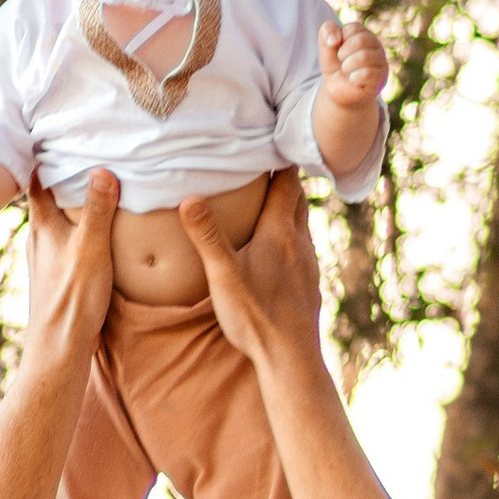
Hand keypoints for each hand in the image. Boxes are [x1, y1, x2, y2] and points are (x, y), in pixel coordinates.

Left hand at [24, 172, 117, 355]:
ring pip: (54, 224)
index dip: (42, 160)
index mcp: (43, 227)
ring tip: (87, 191)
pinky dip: (75, 231)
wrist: (59, 347)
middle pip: (45, 201)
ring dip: (67, 208)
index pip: (36, 183)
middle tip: (77, 158)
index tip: (52, 139)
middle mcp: (39, 240)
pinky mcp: (56, 279)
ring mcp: (45, 261)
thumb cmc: (72, 297)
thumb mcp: (91, 248)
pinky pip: (63, 244)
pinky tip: (90, 236)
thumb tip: (102, 169)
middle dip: (58, 181)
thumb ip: (98, 211)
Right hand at [181, 170, 325, 376]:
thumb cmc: (257, 316)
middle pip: (297, 200)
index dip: (280, 159)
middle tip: (265, 164)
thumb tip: (188, 197)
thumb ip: (206, 235)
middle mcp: (300, 243)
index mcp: (280, 232)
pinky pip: (302, 249)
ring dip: (288, 209)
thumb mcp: (223, 274)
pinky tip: (276, 250)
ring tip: (268, 201)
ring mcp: (308, 265)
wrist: (291, 359)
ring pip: (301, 225)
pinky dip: (290, 236)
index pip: (287, 183)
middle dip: (283, 181)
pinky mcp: (309, 285)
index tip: (269, 139)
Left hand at [319, 21, 388, 109]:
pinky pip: (368, 73)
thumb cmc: (335, 66)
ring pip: (365, 57)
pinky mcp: (380, 79)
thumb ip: (327, 31)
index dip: (339, 38)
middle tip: (341, 60)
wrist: (338, 91)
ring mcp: (380, 62)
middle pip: (361, 40)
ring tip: (346, 70)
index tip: (336, 48)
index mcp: (364, 34)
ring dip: (347, 65)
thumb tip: (334, 40)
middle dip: (343, 52)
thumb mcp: (325, 46)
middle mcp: (376, 46)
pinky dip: (354, 77)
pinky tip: (352, 79)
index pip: (353, 28)